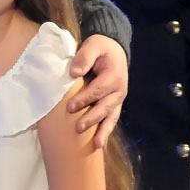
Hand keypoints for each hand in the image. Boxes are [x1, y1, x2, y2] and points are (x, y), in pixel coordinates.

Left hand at [67, 34, 127, 148]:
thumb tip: (75, 72)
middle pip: (104, 107)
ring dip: (103, 131)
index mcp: (114, 75)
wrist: (114, 50)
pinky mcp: (114, 104)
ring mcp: (117, 99)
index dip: (85, 99)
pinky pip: (111, 119)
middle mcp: (119, 90)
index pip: (98, 89)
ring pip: (110, 117)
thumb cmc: (101, 48)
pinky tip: (99, 144)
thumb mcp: (93, 45)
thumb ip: (85, 56)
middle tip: (78, 127)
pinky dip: (106, 132)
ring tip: (95, 144)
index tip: (70, 107)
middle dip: (91, 118)